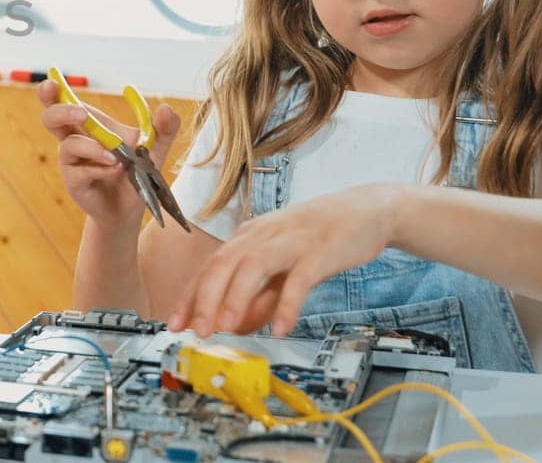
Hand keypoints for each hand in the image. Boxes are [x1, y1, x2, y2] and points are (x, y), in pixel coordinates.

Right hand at [36, 80, 180, 228]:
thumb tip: (165, 108)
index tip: (52, 79)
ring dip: (91, 147)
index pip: (64, 101)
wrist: (132, 207)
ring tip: (114, 157)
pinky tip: (115, 171)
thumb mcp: (155, 148)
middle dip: (61, 110)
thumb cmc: (137, 172)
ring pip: (67, 144)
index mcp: (89, 124)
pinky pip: (80, 170)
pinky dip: (100, 168)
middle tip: (82, 113)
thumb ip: (163, 128)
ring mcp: (73, 161)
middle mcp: (75, 139)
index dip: (52, 90)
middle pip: (51, 117)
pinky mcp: (74, 181)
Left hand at [167, 184, 409, 336]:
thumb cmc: (318, 238)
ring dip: (236, 298)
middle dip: (205, 299)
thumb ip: (260, 293)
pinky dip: (287, 304)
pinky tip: (279, 327)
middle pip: (223, 264)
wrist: (366, 211)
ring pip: (253, 266)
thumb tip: (239, 324)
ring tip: (226, 327)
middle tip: (196, 331)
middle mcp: (262, 235)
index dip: (189, 296)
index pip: (209, 268)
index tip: (174, 323)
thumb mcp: (281, 264)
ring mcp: (290, 240)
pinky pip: (299, 278)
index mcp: (248, 237)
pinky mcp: (319, 250)